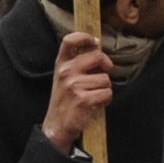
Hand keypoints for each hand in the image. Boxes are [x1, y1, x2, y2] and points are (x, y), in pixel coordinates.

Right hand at [40, 31, 114, 149]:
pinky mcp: (84, 99)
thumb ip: (76, 63)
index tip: (94, 42)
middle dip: (105, 66)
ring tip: (93, 95)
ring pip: (105, 79)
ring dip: (104, 88)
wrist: (56, 125)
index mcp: (60, 64)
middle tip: (102, 74)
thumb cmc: (64, 100)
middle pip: (97, 56)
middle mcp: (65, 72)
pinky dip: (105, 100)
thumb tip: (97, 47)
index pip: (70, 41)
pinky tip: (95, 104)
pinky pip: (107, 93)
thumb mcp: (63, 77)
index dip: (85, 37)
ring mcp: (74, 86)